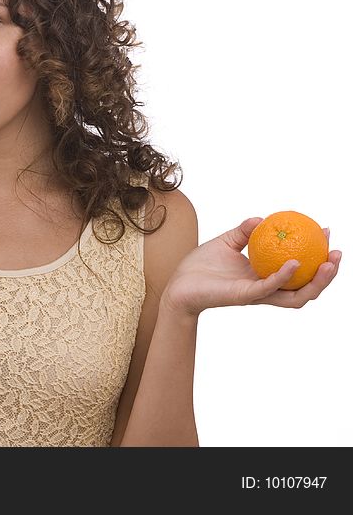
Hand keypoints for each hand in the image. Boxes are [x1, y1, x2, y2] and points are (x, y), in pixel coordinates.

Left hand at [162, 217, 341, 316]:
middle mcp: (266, 288)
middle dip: (327, 274)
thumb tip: (261, 218)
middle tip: (337, 254)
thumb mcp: (226, 242)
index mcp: (264, 275)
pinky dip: (283, 277)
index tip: (326, 233)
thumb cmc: (201, 266)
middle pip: (306, 287)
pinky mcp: (244, 296)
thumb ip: (244, 232)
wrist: (179, 284)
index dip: (316, 253)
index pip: (299, 268)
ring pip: (296, 295)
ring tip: (329, 264)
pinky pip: (269, 288)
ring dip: (316, 282)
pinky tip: (295, 263)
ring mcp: (257, 294)